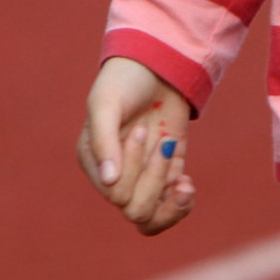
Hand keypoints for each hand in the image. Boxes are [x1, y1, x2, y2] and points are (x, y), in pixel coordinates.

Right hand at [78, 57, 194, 234]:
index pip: (115, 191)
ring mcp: (141, 175)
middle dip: (153, 178)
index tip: (141, 129)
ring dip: (170, 205)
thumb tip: (110, 181)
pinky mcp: (165, 170)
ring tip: (183, 185)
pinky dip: (180, 204)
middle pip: (134, 209)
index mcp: (93, 161)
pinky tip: (186, 185)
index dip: (133, 168)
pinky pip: (169, 206)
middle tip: (161, 141)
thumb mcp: (107, 102)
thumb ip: (104, 140)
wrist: (157, 61)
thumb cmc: (125, 80)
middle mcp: (114, 175)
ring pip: (149, 218)